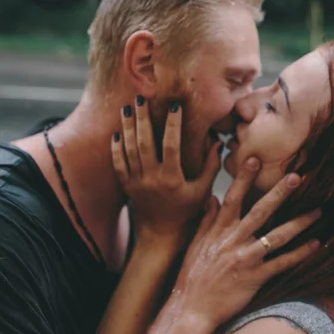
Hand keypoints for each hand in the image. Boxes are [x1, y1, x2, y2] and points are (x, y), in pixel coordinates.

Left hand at [111, 97, 221, 238]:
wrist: (161, 234)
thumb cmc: (186, 211)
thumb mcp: (203, 191)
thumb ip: (211, 166)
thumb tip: (217, 141)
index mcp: (172, 178)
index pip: (171, 145)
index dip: (173, 124)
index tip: (175, 106)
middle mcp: (152, 179)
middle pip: (144, 143)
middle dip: (142, 119)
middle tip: (141, 99)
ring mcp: (136, 182)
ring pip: (129, 150)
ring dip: (127, 128)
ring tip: (126, 109)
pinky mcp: (127, 186)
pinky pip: (118, 165)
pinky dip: (116, 149)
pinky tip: (116, 134)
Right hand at [149, 158, 321, 333]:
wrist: (191, 307)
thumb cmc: (192, 274)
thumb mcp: (195, 243)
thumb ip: (207, 219)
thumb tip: (212, 197)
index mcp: (219, 230)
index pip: (233, 198)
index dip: (244, 178)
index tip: (255, 159)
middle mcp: (234, 240)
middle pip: (260, 212)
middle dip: (279, 193)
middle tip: (297, 177)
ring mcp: (246, 259)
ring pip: (277, 236)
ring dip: (299, 223)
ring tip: (317, 211)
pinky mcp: (256, 277)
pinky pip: (282, 263)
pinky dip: (300, 254)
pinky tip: (317, 245)